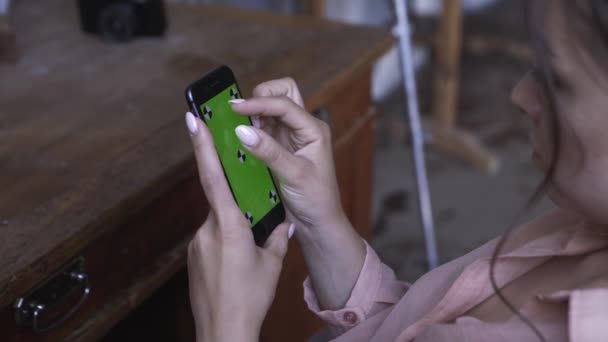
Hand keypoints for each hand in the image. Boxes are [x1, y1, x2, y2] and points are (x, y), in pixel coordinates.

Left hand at [185, 112, 293, 341]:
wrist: (223, 332)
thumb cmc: (251, 298)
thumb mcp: (272, 263)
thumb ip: (275, 236)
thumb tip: (280, 222)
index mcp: (230, 226)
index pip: (213, 177)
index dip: (202, 146)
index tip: (193, 120)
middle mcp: (208, 230)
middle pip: (220, 200)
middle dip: (237, 202)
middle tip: (250, 224)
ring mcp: (197, 244)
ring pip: (217, 221)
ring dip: (233, 228)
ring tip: (247, 258)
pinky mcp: (193, 257)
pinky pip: (211, 238)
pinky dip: (225, 242)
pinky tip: (236, 264)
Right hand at [231, 78, 365, 310]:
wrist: (317, 223)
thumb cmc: (316, 199)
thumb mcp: (294, 175)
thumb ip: (269, 152)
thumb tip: (242, 131)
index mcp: (313, 129)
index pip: (285, 104)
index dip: (259, 102)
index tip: (235, 108)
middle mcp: (302, 127)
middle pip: (282, 93)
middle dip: (261, 96)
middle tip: (241, 113)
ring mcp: (290, 136)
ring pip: (271, 107)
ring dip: (254, 111)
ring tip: (237, 124)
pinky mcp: (278, 146)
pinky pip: (262, 127)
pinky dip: (250, 126)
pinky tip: (240, 136)